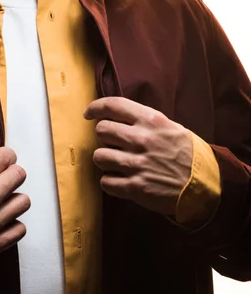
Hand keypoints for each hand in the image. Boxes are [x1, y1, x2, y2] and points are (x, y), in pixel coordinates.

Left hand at [84, 97, 192, 215]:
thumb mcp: (170, 127)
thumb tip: (118, 116)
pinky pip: (106, 182)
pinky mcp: (135, 187)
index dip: (95, 107)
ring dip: (105, 160)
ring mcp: (137, 164)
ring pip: (99, 156)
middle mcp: (141, 140)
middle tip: (113, 143)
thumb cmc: (188, 154)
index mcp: (151, 121)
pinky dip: (110, 182)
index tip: (88, 113)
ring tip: (117, 163)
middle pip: (102, 130)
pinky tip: (120, 180)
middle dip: (104, 137)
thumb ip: (145, 121)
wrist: (204, 185)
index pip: (113, 105)